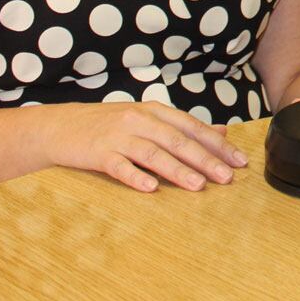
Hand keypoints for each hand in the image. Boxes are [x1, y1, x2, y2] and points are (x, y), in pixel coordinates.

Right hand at [41, 101, 247, 192]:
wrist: (60, 126)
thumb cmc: (110, 124)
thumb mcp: (147, 119)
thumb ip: (183, 127)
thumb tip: (222, 131)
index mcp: (155, 111)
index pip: (193, 128)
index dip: (218, 144)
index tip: (239, 161)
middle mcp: (140, 119)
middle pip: (178, 141)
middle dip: (206, 160)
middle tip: (227, 177)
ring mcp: (118, 136)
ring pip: (154, 153)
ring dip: (178, 170)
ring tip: (199, 186)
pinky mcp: (97, 152)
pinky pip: (119, 166)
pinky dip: (136, 177)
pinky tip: (151, 189)